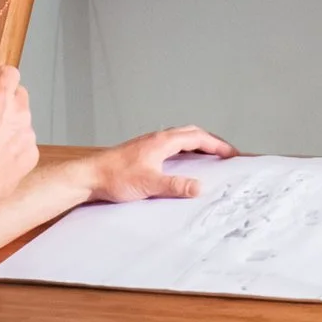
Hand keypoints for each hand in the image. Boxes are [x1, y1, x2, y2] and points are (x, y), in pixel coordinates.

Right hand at [0, 63, 38, 207]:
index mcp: (1, 98)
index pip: (8, 73)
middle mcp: (20, 114)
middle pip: (18, 95)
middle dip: (4, 99)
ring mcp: (28, 136)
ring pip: (21, 121)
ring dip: (8, 124)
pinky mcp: (31, 156)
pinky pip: (23, 143)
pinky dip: (13, 145)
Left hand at [85, 123, 236, 202]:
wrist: (90, 176)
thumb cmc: (114, 177)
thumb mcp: (150, 184)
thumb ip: (176, 186)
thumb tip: (198, 187)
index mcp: (162, 142)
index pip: (197, 138)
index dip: (217, 145)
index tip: (231, 153)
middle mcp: (157, 139)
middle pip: (191, 134)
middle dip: (210, 142)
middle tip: (224, 153)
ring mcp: (149, 144)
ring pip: (180, 139)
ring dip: (197, 145)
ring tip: (209, 157)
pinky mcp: (142, 152)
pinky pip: (170, 146)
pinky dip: (183, 151)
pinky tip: (182, 163)